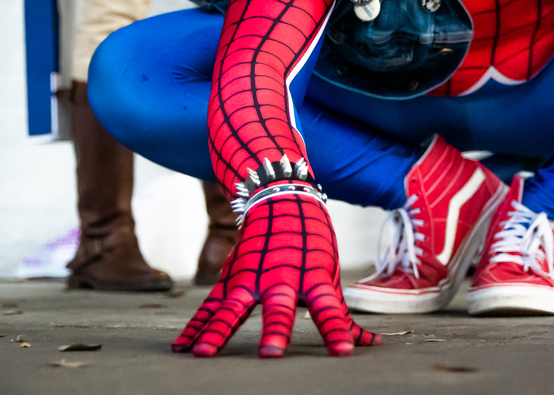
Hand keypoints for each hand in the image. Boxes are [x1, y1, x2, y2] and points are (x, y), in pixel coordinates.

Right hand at [173, 195, 379, 358]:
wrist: (280, 197)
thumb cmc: (311, 244)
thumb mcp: (328, 276)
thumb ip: (342, 316)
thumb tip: (373, 344)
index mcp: (312, 279)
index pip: (330, 310)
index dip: (338, 331)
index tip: (345, 352)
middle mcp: (280, 281)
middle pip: (278, 308)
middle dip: (275, 331)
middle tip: (271, 355)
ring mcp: (250, 280)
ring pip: (232, 309)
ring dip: (216, 333)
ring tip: (202, 355)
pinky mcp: (229, 280)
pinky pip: (209, 308)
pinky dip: (195, 327)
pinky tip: (180, 348)